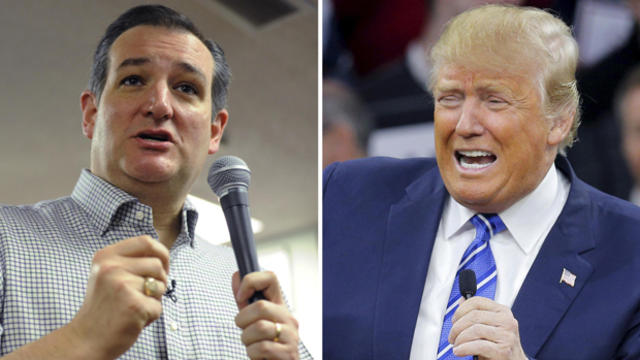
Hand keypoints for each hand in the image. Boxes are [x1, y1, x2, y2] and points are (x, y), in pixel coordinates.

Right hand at [68, 235, 168, 358]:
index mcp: (106, 256)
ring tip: (134, 307)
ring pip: (160, 285)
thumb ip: (131, 261)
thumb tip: (163, 253)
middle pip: (157, 263)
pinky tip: (133, 319)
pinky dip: (151, 316)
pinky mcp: (133, 304)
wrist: (86, 339)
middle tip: (147, 293)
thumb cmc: (104, 307)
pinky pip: (158, 306)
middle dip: (160, 279)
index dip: (161, 252)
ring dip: (155, 299)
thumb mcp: (108, 275)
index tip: (162, 266)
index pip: (145, 241)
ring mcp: (121, 285)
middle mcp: (111, 267)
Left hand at [232, 271, 299, 359]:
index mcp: (279, 305)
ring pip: (259, 328)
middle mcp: (288, 317)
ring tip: (252, 345)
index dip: (251, 281)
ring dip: (247, 340)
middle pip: (260, 306)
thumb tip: (236, 275)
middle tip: (245, 330)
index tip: (240, 297)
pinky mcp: (289, 353)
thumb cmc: (264, 344)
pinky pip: (262, 347)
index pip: (270, 278)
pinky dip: (253, 353)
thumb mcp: (251, 319)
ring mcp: (291, 335)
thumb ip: (244, 301)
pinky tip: (258, 355)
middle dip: (242, 320)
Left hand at [448, 297, 527, 359]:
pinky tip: (459, 351)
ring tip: (457, 345)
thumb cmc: (499, 346)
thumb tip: (462, 301)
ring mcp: (506, 336)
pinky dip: (464, 348)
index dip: (460, 310)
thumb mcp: (489, 326)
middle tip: (452, 336)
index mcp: (502, 311)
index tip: (454, 320)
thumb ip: (477, 313)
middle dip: (457, 327)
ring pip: (475, 329)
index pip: (477, 302)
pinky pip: (478, 345)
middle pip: (474, 316)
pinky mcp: (503, 350)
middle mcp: (507, 321)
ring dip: (459, 338)